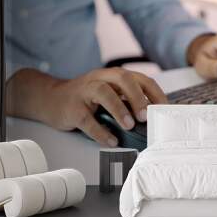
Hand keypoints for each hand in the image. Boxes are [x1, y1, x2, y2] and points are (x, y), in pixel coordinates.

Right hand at [6, 68, 166, 146]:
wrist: (52, 99)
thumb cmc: (89, 99)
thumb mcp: (111, 94)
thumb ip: (129, 102)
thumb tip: (153, 120)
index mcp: (115, 75)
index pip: (142, 79)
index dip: (156, 93)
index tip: (165, 110)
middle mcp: (101, 78)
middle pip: (123, 79)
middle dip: (138, 96)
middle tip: (146, 116)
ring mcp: (85, 92)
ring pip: (104, 93)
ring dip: (119, 109)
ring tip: (129, 125)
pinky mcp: (72, 108)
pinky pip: (87, 119)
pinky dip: (100, 131)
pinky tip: (111, 141)